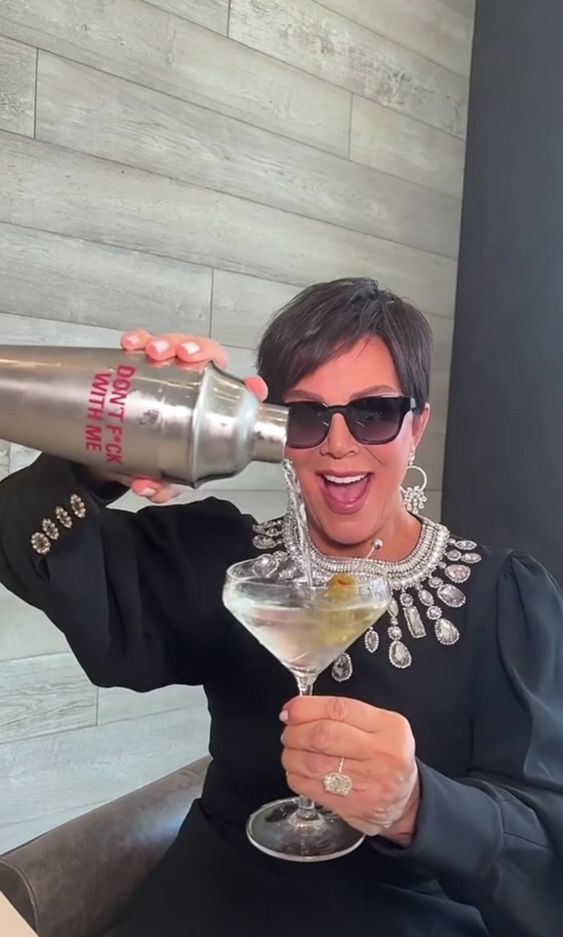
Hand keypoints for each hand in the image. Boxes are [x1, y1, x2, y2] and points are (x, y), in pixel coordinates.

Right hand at [99, 329, 267, 502]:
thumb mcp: (167, 475)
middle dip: (198, 349)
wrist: (126, 446)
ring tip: (155, 352)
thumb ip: (161, 485)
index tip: (253, 388)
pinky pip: (144, 344)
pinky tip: (131, 345)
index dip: (250, 388)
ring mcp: (171, 370)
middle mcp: (195, 383)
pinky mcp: (145, 363)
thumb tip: (145, 487)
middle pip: (207, 355)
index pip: (240, 392)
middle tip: (184, 356)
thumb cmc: (160, 456)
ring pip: (177, 345)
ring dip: (168, 342)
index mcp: (215, 408)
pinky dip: (139, 340)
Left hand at [280, 696, 419, 842]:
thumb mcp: (381, 725)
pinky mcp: (352, 806)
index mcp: (388, 727)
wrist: (406, 802)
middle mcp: (380, 754)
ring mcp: (367, 783)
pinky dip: (295, 775)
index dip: (306, 708)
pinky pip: (311, 787)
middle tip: (289, 732)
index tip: (290, 710)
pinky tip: (298, 770)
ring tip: (292, 750)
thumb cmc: (387, 756)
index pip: (338, 709)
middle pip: (323, 736)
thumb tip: (297, 709)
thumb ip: (345, 713)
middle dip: (295, 732)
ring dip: (292, 754)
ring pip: (313, 763)